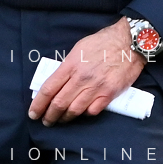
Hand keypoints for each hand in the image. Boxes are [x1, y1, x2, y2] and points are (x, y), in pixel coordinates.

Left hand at [28, 17, 144, 125]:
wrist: (129, 42)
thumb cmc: (103, 42)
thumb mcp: (79, 48)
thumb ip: (68, 66)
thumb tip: (57, 81)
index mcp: (71, 64)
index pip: (49, 88)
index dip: (38, 103)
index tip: (33, 112)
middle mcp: (82, 77)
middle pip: (59, 103)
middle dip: (49, 115)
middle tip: (45, 121)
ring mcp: (96, 87)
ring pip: (74, 110)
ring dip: (65, 118)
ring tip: (61, 120)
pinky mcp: (110, 93)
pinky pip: (93, 110)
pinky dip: (85, 113)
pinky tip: (82, 112)